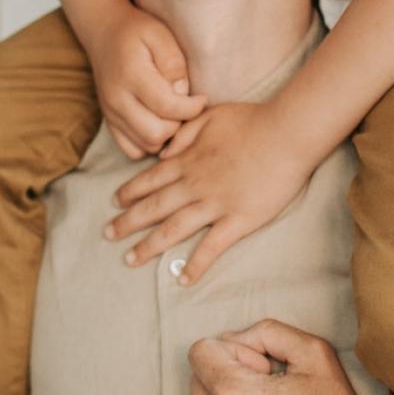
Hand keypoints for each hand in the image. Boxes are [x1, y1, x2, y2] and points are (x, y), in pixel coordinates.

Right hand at [86, 2, 206, 158]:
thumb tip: (183, 94)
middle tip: (187, 108)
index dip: (192, 108)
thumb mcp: (160, 35)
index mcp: (132, 76)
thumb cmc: (138, 31)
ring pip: (145, 145)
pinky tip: (158, 123)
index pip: (167, 107)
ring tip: (174, 115)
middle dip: (179, 125)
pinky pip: (131, 149)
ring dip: (166, 136)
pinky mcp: (109, 122)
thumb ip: (174, 64)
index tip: (202, 98)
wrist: (104, 32)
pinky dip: (149, 143)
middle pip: (156, 133)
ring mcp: (110, 113)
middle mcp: (117, 99)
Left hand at [105, 100, 313, 279]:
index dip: (130, 192)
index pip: (150, 179)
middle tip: (108, 235)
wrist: (286, 133)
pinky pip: (212, 247)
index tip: (114, 203)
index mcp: (188, 160)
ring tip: (130, 260)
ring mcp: (215, 204)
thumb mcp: (210, 116)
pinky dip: (195, 265)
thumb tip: (163, 154)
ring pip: (173, 230)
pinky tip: (182, 279)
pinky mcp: (238, 220)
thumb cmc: (252, 121)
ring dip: (148, 246)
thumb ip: (183, 134)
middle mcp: (195, 184)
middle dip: (127, 222)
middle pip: (153, 207)